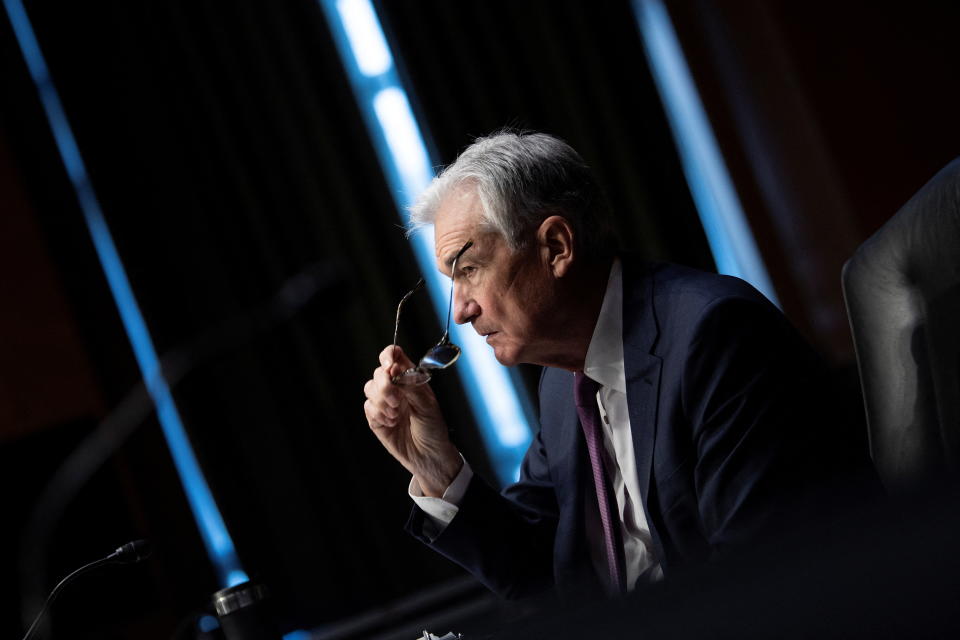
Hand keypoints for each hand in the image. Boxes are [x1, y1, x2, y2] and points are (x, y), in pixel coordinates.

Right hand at [363, 345, 462, 495]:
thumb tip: (396, 370)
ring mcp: (384, 402)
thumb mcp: (427, 405)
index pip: (394, 356)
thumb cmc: (433, 428)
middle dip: (385, 385)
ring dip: (382, 401)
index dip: (388, 356)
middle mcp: (396, 388)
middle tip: (397, 401)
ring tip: (396, 415)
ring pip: (369, 388)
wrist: (428, 455)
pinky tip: (391, 423)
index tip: (390, 367)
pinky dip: (378, 414)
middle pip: (379, 372)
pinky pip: (368, 407)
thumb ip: (411, 385)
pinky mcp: (375, 418)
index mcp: (410, 379)